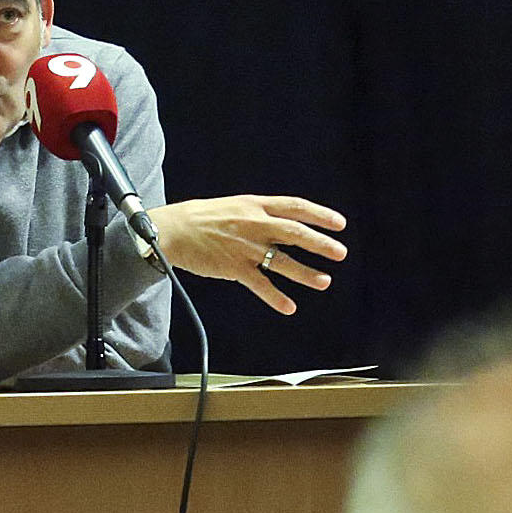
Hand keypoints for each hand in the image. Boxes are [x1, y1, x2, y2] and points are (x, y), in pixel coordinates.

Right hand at [146, 196, 348, 315]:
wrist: (171, 231)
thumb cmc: (200, 217)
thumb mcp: (233, 206)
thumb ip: (257, 214)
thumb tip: (279, 223)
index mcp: (255, 205)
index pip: (295, 206)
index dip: (320, 215)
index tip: (340, 223)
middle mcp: (254, 224)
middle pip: (295, 233)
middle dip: (321, 244)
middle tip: (340, 252)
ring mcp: (245, 247)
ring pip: (283, 262)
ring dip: (306, 273)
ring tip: (325, 281)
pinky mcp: (234, 267)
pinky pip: (260, 285)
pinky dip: (276, 297)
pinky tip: (289, 307)